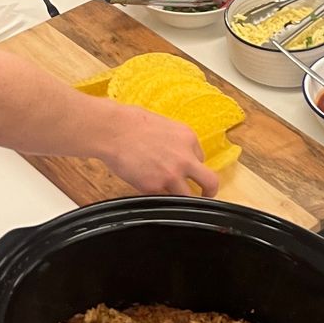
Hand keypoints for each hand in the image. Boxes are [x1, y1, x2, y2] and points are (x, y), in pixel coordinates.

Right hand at [99, 104, 218, 196]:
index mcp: (188, 138)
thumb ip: (177, 142)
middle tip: (205, 196)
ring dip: (181, 197)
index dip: (192, 166)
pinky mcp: (154, 186)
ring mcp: (171, 174)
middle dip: (209, 192)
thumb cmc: (132, 123)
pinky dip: (158, 195)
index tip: (186, 171)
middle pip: (210, 182)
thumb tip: (179, 155)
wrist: (113, 129)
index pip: (201, 159)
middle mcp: (185, 158)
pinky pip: (163, 198)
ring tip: (175, 199)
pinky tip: (149, 188)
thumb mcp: (165, 125)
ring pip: (187, 197)